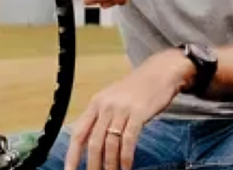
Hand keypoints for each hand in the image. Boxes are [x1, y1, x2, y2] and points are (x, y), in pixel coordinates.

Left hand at [65, 51, 191, 169]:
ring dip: (110, 164)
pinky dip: (126, 157)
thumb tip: (89, 143)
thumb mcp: (112, 99)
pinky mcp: (139, 113)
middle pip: (93, 141)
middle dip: (93, 164)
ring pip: (110, 143)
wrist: (160, 73)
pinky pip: (128, 140)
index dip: (72, 154)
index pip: (78, 132)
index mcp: (95, 103)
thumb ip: (101, 118)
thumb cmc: (137, 89)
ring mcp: (122, 109)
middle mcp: (106, 106)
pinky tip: (126, 167)